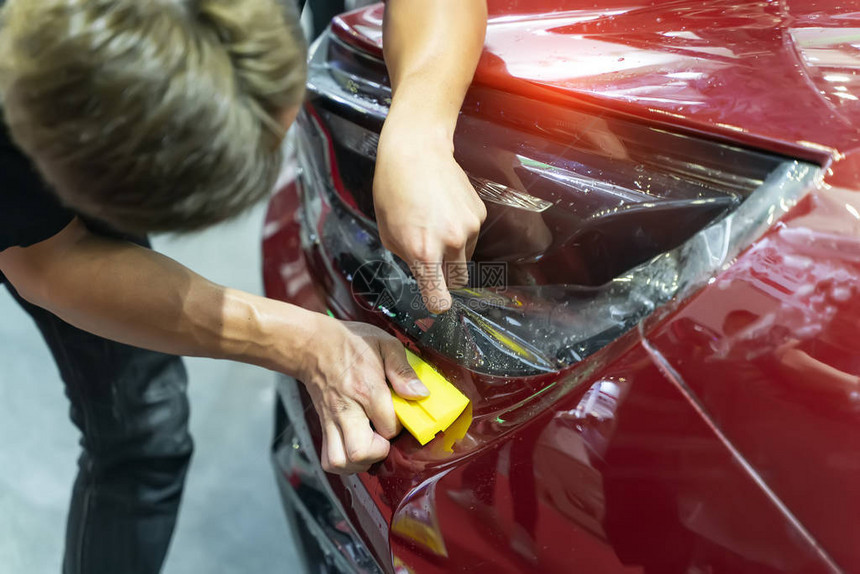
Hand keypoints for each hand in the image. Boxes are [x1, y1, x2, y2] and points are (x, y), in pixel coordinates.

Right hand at [296, 316, 428, 473]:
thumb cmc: (351, 343)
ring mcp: (332, 421)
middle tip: (385, 440)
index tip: (400, 417)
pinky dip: (343, 463)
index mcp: (367, 390)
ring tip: (371, 448)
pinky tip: (356, 451)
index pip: (388, 427)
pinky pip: (329, 459)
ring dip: (360, 463)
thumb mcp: (385, 344)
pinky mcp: (324, 427)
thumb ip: (403, 370)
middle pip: (359, 452)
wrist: (313, 344)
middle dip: (379, 453)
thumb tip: (420, 393)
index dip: (399, 428)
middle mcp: (347, 410)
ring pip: (341, 462)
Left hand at [373, 119, 485, 313]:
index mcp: (423, 253)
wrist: (417, 151)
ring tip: (434, 224)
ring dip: (452, 251)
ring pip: (465, 258)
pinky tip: (444, 209)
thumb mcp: (388, 233)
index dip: (437, 303)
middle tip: (431, 259)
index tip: (435, 301)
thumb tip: (423, 273)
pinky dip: (460, 230)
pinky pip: (471, 236)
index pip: (440, 299)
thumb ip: (408, 260)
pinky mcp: (479, 214)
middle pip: (457, 282)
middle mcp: (451, 243)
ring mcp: (470, 228)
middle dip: (445, 278)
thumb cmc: (393, 191)